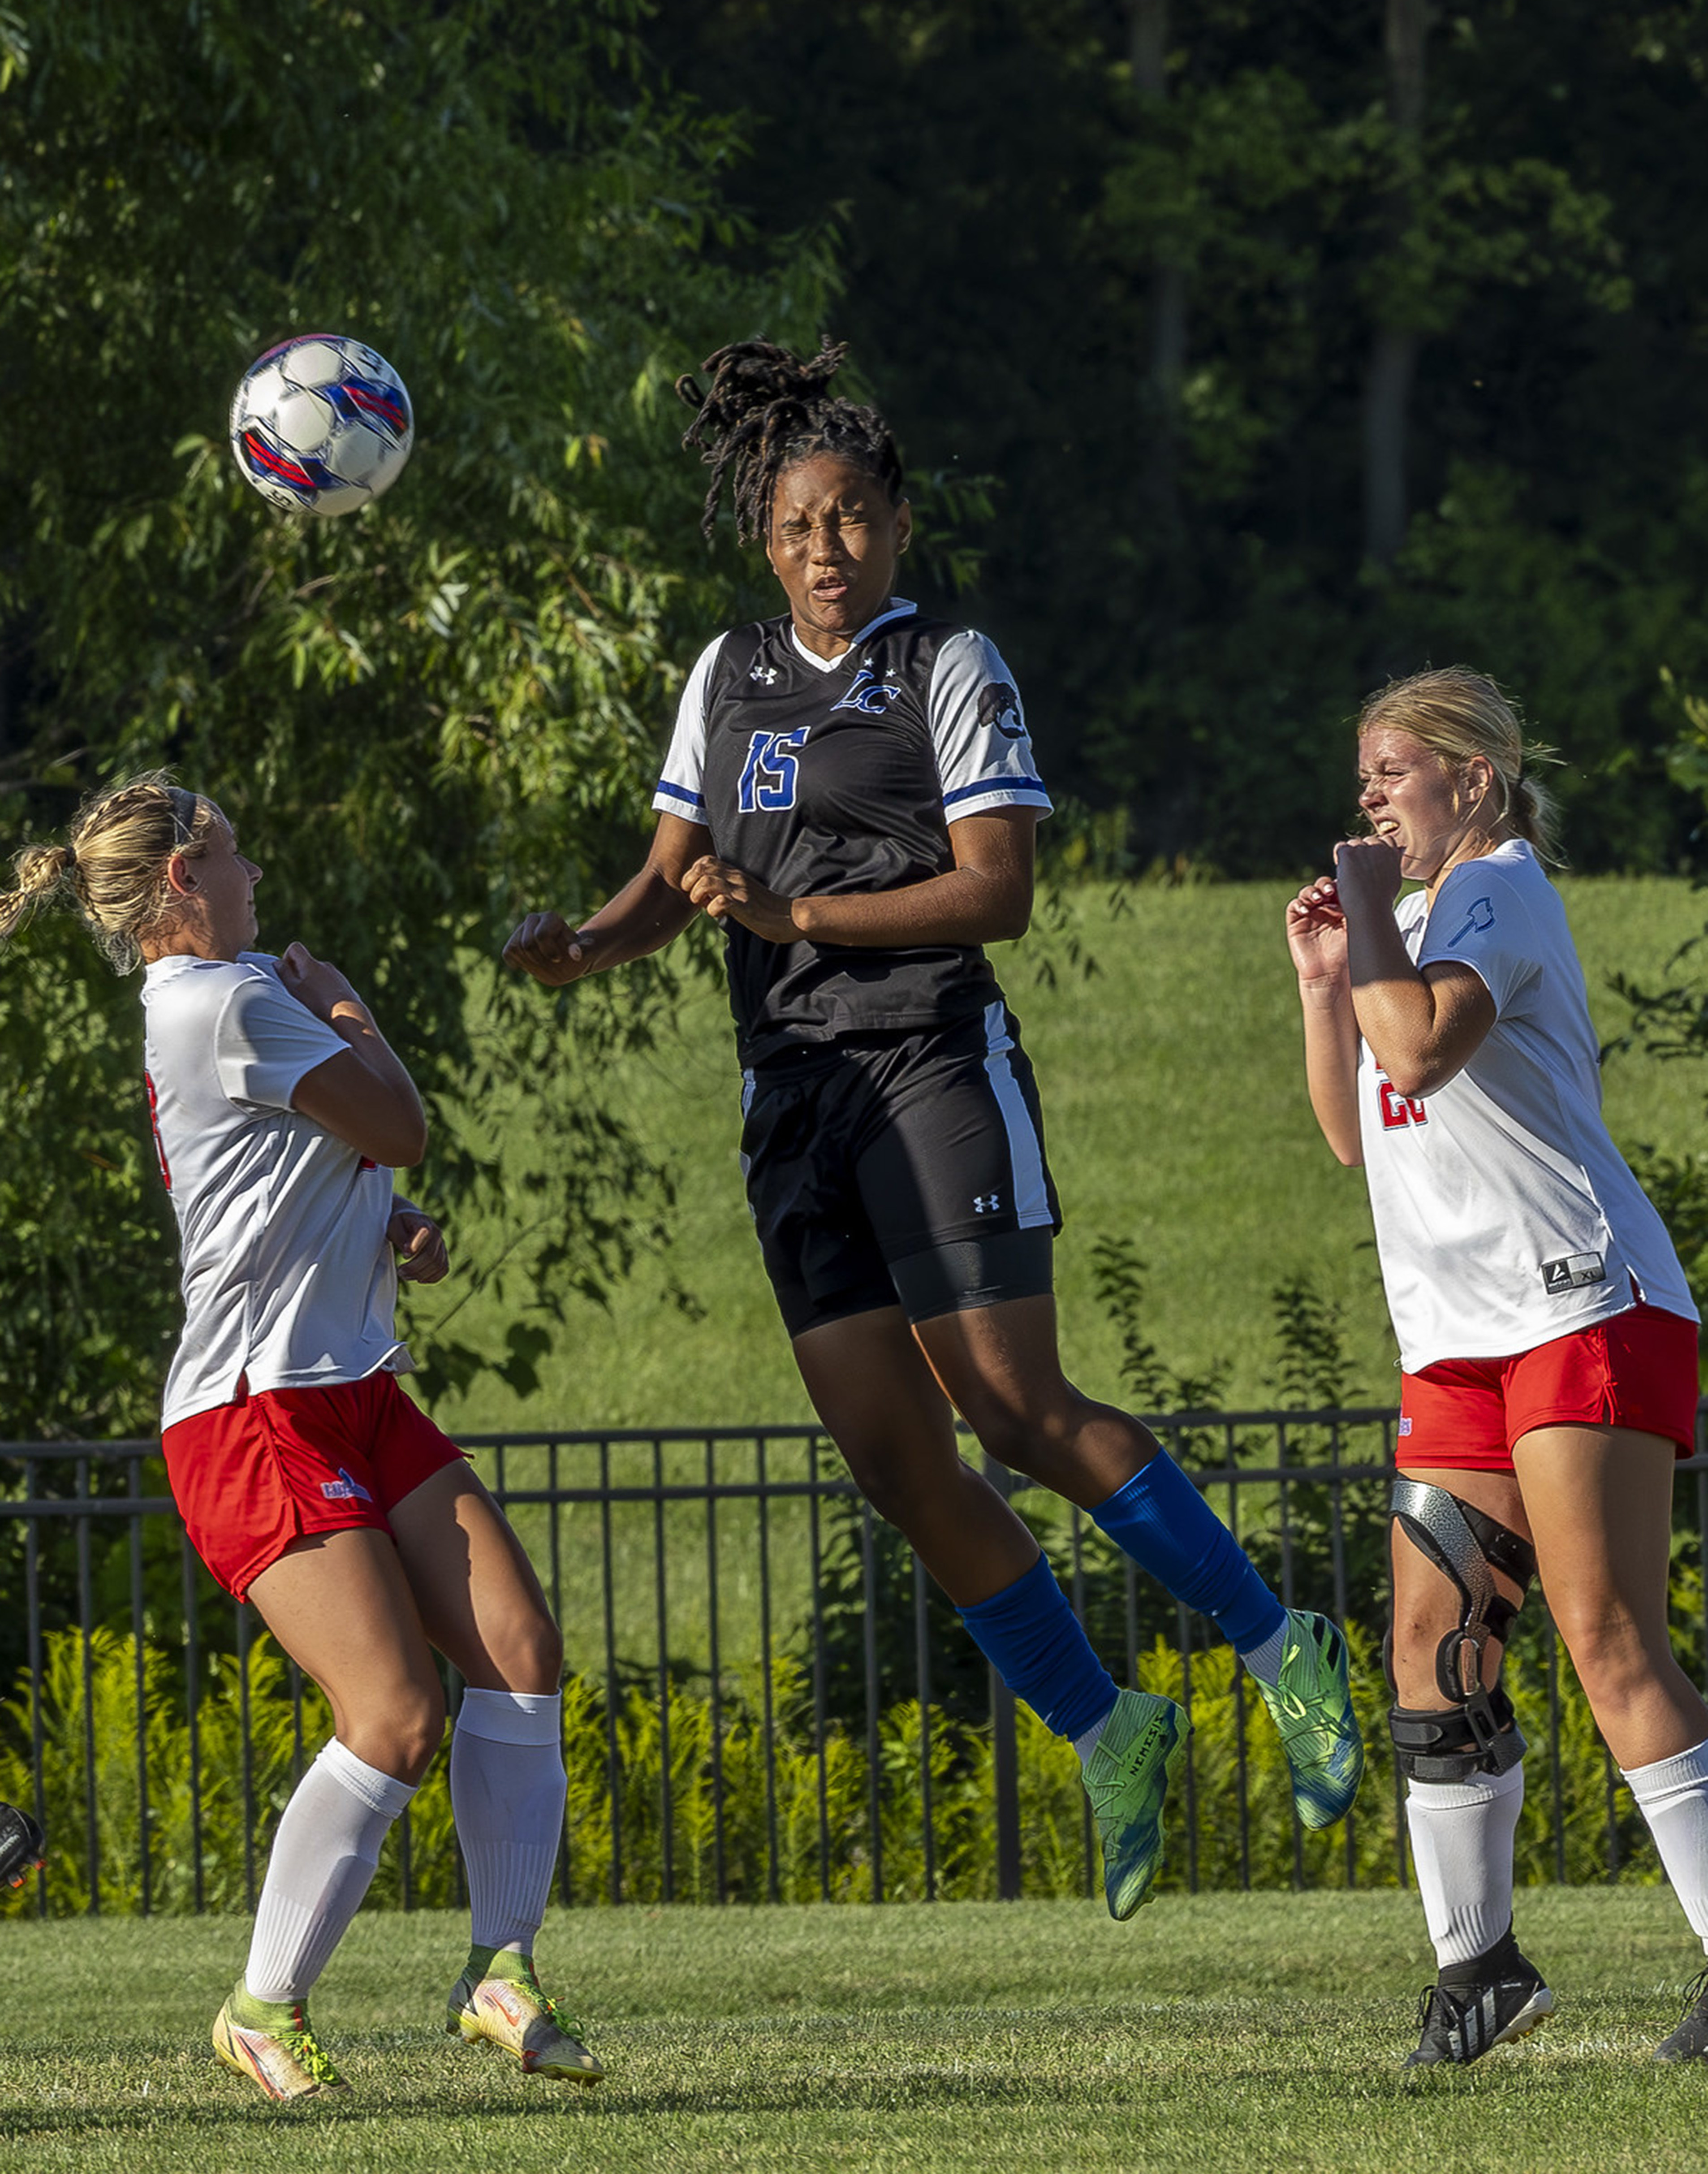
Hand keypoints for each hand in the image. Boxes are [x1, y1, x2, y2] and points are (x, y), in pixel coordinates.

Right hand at [278, 942, 361, 1022]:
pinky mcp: (345, 986)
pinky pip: (330, 984)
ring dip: (313, 984)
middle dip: (300, 974)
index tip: (287, 973)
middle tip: (298, 991)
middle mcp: (325, 965)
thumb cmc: (317, 1002)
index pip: (295, 948)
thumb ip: (284, 973)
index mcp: (310, 963)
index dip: (287, 958)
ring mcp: (336, 975)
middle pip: (307, 963)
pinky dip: (325, 991)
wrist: (348, 1015)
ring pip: (319, 975)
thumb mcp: (294, 988)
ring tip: (313, 1002)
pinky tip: (325, 1005)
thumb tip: (278, 963)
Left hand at [387, 1204, 448, 1282]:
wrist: (409, 1219)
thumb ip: (400, 1238)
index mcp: (423, 1223)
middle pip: (431, 1255)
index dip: (415, 1247)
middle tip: (400, 1271)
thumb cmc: (398, 1223)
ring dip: (421, 1274)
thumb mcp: (393, 1226)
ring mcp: (442, 1245)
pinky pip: (443, 1269)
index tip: (404, 1255)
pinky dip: (432, 1277)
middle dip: (414, 1267)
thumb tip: (409, 1254)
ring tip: (405, 1275)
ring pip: (438, 1265)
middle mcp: (437, 1233)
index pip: (425, 1234)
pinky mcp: (443, 1254)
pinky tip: (419, 1279)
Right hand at [503, 911, 597, 986]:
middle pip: (526, 944)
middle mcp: (533, 918)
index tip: (558, 959)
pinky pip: (507, 953)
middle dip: (539, 959)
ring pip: (515, 948)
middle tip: (551, 962)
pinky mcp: (514, 940)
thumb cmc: (578, 953)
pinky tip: (530, 964)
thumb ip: (583, 951)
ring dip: (530, 962)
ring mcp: (521, 928)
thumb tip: (575, 954)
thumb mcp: (586, 952)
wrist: (568, 956)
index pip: (540, 935)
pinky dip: (517, 962)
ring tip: (543, 962)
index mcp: (551, 917)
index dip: (548, 951)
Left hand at [682, 856, 797, 942]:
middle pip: (701, 866)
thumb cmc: (767, 910)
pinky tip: (719, 915)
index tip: (696, 890)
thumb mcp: (744, 894)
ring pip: (706, 881)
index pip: (705, 861)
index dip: (694, 873)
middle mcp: (736, 878)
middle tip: (696, 898)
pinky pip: (720, 902)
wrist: (791, 917)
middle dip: (690, 882)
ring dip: (698, 895)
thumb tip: (706, 898)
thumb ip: (727, 891)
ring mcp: (740, 891)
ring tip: (704, 905)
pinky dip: (712, 910)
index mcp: (735, 874)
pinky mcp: (745, 906)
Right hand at [1285, 876, 1348, 983]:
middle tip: (1330, 892)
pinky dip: (1299, 904)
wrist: (1331, 975)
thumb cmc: (1348, 954)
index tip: (1345, 886)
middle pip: (1322, 886)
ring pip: (1307, 893)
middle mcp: (1325, 910)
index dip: (1339, 883)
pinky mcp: (1296, 924)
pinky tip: (1306, 909)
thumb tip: (1357, 884)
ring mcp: (1310, 916)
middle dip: (1325, 886)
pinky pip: (1294, 907)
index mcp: (1342, 909)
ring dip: (1311, 892)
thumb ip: (1354, 906)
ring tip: (1318, 898)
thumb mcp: (1354, 926)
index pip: (1338, 887)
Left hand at [1331, 835, 1404, 912]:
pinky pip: (1340, 848)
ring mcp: (1364, 849)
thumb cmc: (1382, 900)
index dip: (1375, 852)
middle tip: (1359, 873)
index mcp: (1393, 853)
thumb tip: (1400, 849)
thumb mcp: (1394, 879)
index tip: (1371, 865)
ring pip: (1353, 844)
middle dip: (1362, 853)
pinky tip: (1343, 871)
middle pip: (1367, 841)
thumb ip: (1395, 862)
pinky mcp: (1349, 853)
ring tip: (1352, 875)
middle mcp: (1380, 847)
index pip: (1385, 840)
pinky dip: (1339, 857)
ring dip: (1351, 856)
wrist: (1370, 908)